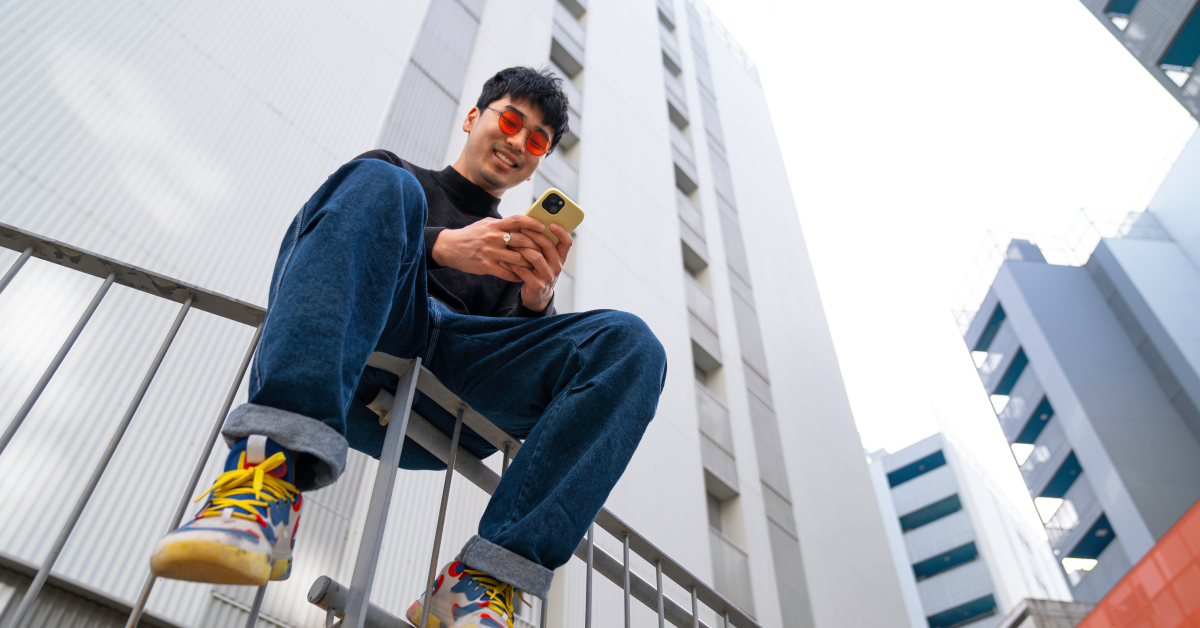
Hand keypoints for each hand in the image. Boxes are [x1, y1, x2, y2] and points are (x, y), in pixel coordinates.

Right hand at [430, 214, 547, 280]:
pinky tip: (520, 277)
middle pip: (522, 241)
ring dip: (529, 264)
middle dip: (535, 246)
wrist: (450, 247)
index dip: (532, 223)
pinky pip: (507, 273)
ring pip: (518, 259)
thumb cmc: (471, 235)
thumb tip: (520, 223)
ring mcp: (490, 252)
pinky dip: (516, 276)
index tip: (543, 227)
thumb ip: (501, 224)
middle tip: (543, 251)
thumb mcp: (485, 224)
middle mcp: (494, 237)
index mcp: (495, 225)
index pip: (517, 220)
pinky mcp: (486, 266)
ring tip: (535, 266)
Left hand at [509, 223, 572, 311]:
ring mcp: (548, 276)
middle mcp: (557, 266)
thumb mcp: (546, 259)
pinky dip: (514, 263)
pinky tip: (507, 258)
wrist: (537, 296)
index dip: (561, 231)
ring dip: (522, 249)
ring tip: (512, 243)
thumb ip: (543, 246)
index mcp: (561, 257)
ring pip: (536, 257)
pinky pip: (524, 270)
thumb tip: (531, 225)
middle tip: (522, 229)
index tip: (551, 224)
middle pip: (549, 246)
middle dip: (534, 235)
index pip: (567, 242)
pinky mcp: (537, 285)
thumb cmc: (539, 271)